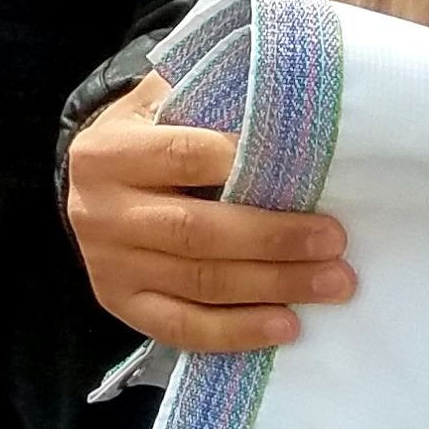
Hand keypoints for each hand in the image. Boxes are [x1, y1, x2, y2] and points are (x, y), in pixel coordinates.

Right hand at [66, 71, 354, 349]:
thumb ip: (209, 100)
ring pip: (199, 282)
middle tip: (334, 241)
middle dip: (274, 240)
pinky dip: (238, 332)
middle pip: (196, 231)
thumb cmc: (149, 138)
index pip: (183, 157)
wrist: (94, 186)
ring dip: (274, 286)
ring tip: (333, 283)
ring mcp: (107, 263)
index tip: (308, 173)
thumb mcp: (161, 105)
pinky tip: (286, 327)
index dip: (246, 164)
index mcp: (107, 152)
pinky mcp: (120, 303)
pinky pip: (183, 328)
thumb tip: (285, 96)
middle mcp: (98, 210)